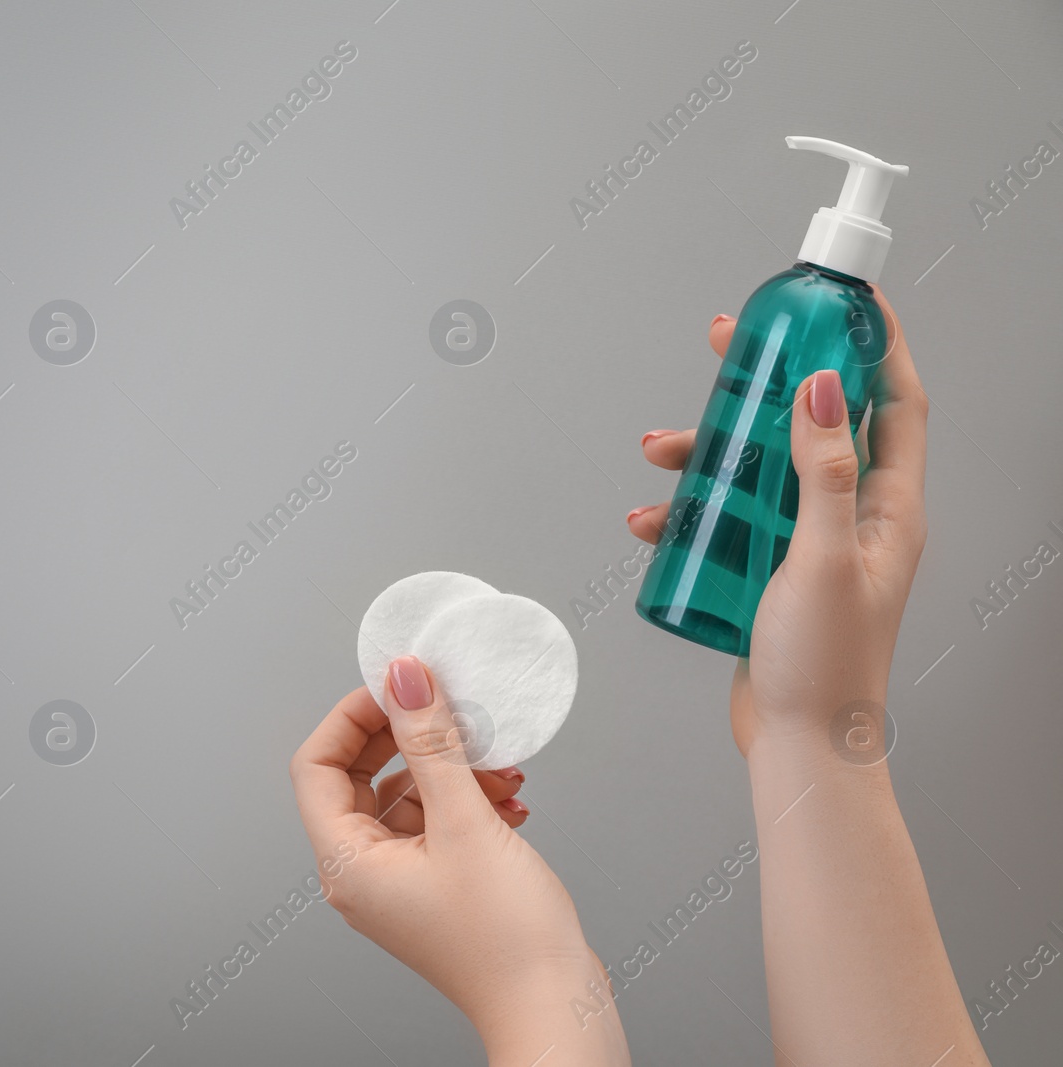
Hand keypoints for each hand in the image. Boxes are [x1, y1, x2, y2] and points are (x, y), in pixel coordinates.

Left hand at [290, 656, 629, 1063]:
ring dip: (448, 769)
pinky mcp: (435, 887)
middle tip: (445, 709)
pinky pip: (435, 823)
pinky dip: (466, 800)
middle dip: (407, 739)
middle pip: (360, 777)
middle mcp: (362, 874)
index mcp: (347, 863)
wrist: (554, 1007)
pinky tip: (508, 797)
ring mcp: (398, 882)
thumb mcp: (464, 821)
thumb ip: (431, 742)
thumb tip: (401, 678)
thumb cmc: (506, 941)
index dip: (352, 717)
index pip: (317, 765)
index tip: (397, 686)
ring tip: (496, 764)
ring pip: (405, 797)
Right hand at [627, 292, 927, 752]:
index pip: (897, 403)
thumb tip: (823, 388)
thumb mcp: (824, 558)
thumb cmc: (827, 665)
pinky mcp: (768, 565)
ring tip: (659, 449)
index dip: (876, 345)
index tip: (843, 301)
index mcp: (889, 507)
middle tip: (728, 347)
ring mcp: (808, 539)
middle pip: (814, 420)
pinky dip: (687, 509)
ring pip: (759, 466)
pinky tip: (651, 519)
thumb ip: (826, 472)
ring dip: (709, 449)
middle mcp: (854, 515)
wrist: (798, 742)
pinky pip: (727, 516)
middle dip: (768, 380)